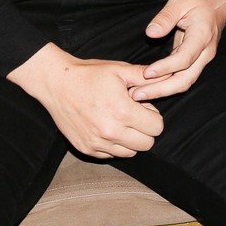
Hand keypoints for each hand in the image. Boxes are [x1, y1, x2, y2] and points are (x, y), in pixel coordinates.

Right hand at [10, 43, 165, 158]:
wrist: (56, 83)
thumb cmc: (89, 74)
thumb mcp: (119, 70)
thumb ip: (145, 77)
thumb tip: (169, 76)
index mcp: (122, 112)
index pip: (157, 127)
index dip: (153, 115)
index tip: (142, 106)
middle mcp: (111, 132)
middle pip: (147, 144)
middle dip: (145, 129)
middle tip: (133, 114)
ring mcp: (97, 143)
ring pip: (130, 153)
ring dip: (131, 139)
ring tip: (119, 120)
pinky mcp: (87, 149)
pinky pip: (112, 155)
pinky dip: (114, 145)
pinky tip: (106, 126)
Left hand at [130, 0, 225, 100]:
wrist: (218, 2)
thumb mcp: (180, 1)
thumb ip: (166, 17)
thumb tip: (151, 33)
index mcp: (202, 36)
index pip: (184, 59)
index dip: (165, 68)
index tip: (146, 73)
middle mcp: (205, 53)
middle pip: (185, 79)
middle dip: (161, 89)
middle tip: (137, 93)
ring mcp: (202, 59)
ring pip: (184, 82)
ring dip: (162, 91)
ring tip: (139, 94)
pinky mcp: (196, 61)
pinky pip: (182, 77)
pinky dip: (167, 85)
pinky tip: (149, 87)